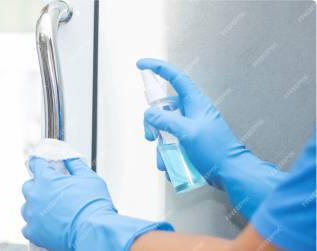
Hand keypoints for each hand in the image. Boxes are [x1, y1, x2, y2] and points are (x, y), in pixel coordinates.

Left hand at [22, 157, 171, 250]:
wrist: (94, 231)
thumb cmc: (93, 205)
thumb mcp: (88, 177)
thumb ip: (74, 164)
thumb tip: (67, 157)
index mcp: (46, 179)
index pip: (35, 163)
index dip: (41, 163)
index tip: (43, 166)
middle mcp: (35, 196)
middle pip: (28, 186)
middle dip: (39, 186)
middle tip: (53, 191)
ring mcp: (33, 215)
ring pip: (27, 207)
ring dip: (36, 207)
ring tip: (52, 211)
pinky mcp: (34, 232)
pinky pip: (27, 227)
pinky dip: (36, 225)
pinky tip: (47, 225)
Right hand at [137, 58, 285, 217]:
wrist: (232, 173)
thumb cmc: (215, 150)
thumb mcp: (187, 132)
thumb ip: (166, 121)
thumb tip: (149, 114)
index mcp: (194, 102)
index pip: (174, 77)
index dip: (157, 68)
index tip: (140, 65)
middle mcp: (191, 112)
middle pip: (163, 109)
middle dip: (153, 125)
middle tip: (151, 138)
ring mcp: (190, 127)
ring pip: (165, 130)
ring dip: (161, 147)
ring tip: (165, 162)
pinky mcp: (189, 142)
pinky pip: (171, 144)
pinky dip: (168, 155)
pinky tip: (171, 167)